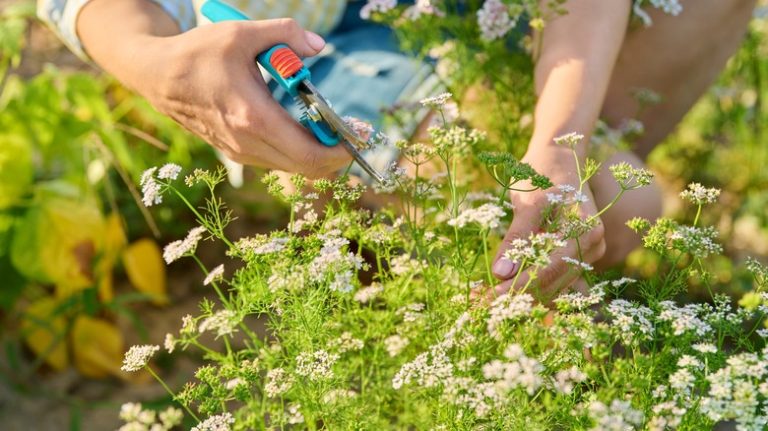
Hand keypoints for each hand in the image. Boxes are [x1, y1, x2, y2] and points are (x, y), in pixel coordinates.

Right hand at [128, 19, 350, 176]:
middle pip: (308, 168)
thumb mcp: (242, 33)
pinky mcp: (236, 153)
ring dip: (317, 151)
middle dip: (336, 153)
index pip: (310, 153)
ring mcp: (241, 152)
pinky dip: (298, 150)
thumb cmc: (198, 53)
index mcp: (253, 117)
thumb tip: (319, 47)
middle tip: (351, 132)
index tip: (358, 133)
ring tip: (329, 124)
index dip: (342, 149)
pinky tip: (302, 125)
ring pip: (293, 166)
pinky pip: (278, 160)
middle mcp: (248, 143)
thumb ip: (285, 34)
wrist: (157, 76)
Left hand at [490, 147, 605, 298]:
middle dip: (516, 295)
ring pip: (552, 287)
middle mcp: (592, 247)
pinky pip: (552, 279)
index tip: (489, 298)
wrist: (558, 155)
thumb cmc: (542, 172)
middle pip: (552, 284)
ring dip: (520, 294)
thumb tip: (501, 273)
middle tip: (480, 302)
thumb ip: (517, 237)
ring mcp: (586, 254)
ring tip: (485, 297)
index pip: (549, 271)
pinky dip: (527, 285)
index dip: (518, 288)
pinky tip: (501, 287)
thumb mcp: (527, 201)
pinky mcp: (574, 256)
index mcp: (586, 232)